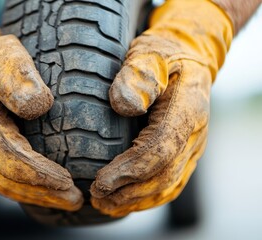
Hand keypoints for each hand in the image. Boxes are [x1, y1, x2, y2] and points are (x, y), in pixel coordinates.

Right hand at [0, 14, 82, 210]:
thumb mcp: (2, 53)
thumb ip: (16, 74)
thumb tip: (38, 105)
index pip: (7, 154)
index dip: (36, 172)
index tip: (66, 180)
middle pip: (6, 177)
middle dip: (41, 192)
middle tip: (76, 199)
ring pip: (3, 184)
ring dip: (36, 196)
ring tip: (67, 201)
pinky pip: (1, 177)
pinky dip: (25, 189)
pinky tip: (47, 191)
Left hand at [90, 0, 233, 216]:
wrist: (187, 59)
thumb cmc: (163, 55)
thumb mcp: (150, 53)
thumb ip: (139, 74)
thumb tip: (124, 105)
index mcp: (187, 108)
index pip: (160, 148)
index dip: (131, 170)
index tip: (101, 182)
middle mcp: (195, 133)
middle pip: (164, 174)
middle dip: (129, 191)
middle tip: (95, 198)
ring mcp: (192, 146)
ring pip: (168, 185)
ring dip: (135, 200)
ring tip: (103, 205)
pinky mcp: (183, 153)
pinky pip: (169, 183)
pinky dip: (146, 197)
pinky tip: (122, 202)